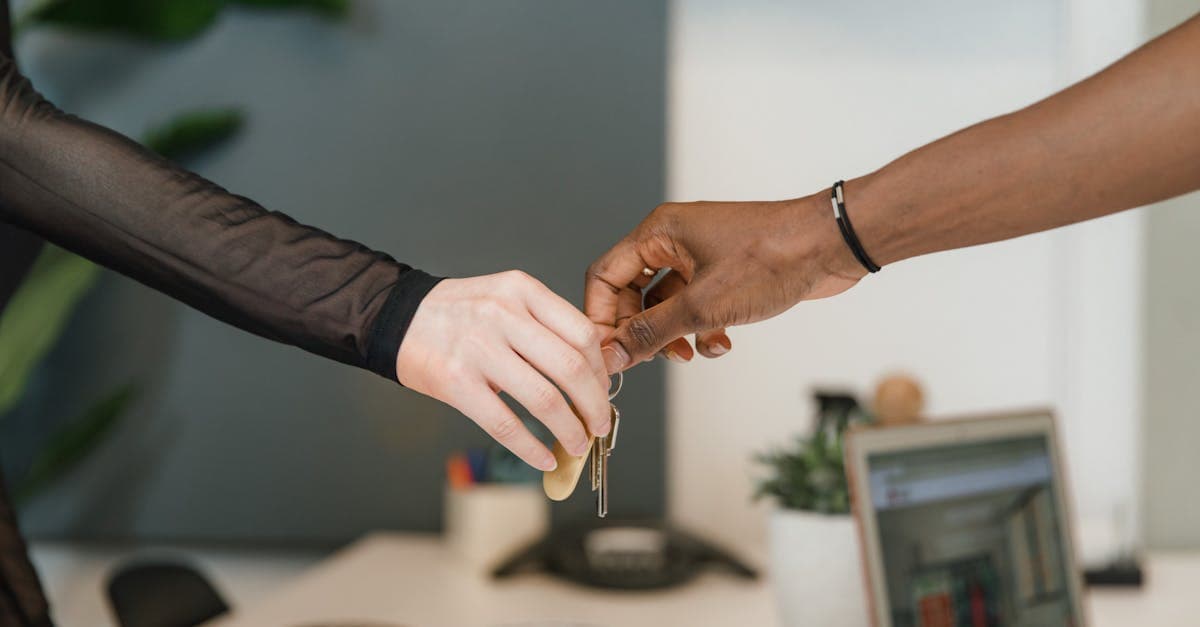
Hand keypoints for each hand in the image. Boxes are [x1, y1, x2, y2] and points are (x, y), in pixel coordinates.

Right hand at [396, 271, 610, 470]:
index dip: (600, 371)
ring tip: (576, 445)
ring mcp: (478, 348)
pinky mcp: (456, 382)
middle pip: (571, 368)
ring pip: (544, 399)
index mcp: (522, 291)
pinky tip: (543, 458)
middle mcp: (503, 315)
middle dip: (594, 406)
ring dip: (569, 431)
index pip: (582, 334)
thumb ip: (544, 327)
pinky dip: (531, 447)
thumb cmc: (458, 314)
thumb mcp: (505, 299)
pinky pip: (505, 423)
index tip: (603, 392)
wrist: (395, 317)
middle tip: (599, 425)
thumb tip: (588, 378)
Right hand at [585, 194, 864, 371]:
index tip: (607, 352)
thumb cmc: (772, 258)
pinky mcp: (724, 272)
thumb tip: (614, 353)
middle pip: (633, 292)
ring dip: (674, 334)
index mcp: (659, 232)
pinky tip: (721, 344)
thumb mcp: (703, 305)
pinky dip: (702, 328)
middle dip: (641, 330)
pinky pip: (695, 304)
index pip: (605, 275)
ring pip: (666, 303)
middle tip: (648, 360)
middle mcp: (674, 239)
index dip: (600, 316)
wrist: (831, 246)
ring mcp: (700, 255)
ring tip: (690, 354)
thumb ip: (652, 332)